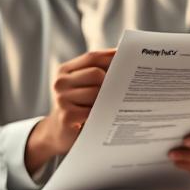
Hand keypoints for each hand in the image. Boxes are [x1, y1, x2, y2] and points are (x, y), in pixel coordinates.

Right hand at [24, 49, 115, 173]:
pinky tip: (101, 118)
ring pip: (96, 92)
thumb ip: (97, 72)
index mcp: (65, 71)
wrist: (60, 132)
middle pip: (96, 73)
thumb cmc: (78, 106)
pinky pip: (93, 110)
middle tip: (122, 90)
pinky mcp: (67, 116)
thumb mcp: (83, 86)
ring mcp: (62, 99)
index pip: (92, 57)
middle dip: (111, 81)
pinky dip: (101, 114)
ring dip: (106, 101)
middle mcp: (60, 83)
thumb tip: (126, 61)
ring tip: (109, 107)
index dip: (112, 58)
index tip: (130, 60)